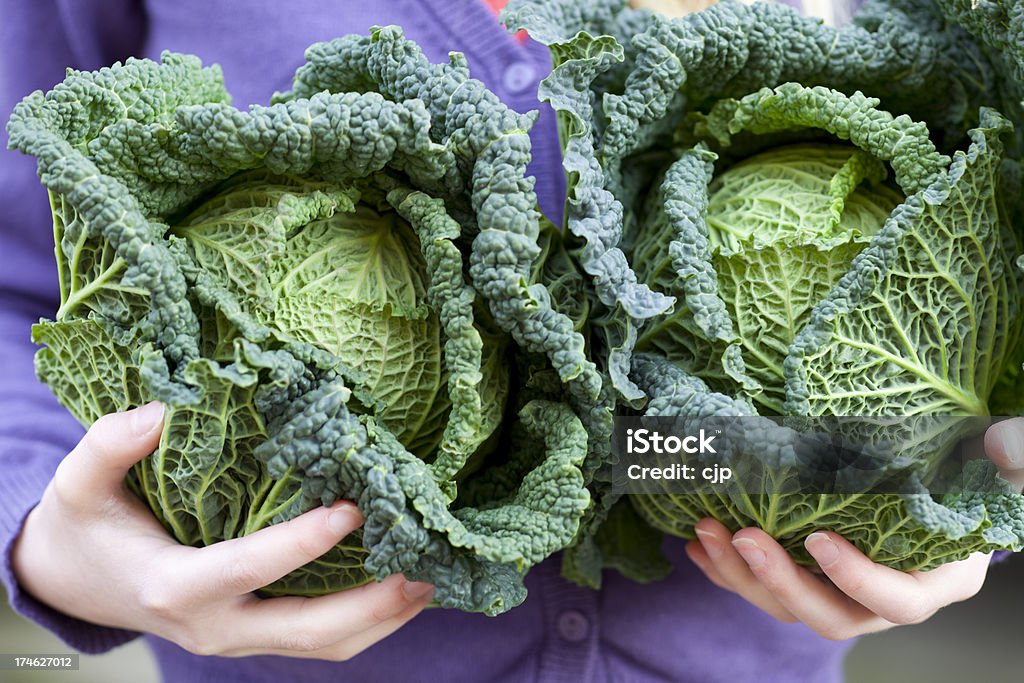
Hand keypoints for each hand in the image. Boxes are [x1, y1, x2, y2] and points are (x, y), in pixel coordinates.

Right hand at [12, 403, 433, 659]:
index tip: (352, 509)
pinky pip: (317, 641)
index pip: (249, 569)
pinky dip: (365, 622)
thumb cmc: (84, 529)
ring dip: (381, 618)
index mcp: (176, 586)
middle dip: (371, 605)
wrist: (75, 584)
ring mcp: (238, 638)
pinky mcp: (254, 635)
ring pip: (322, 646)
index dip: (301, 545)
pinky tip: (401, 589)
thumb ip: (108, 445)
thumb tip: (159, 411)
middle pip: (305, 630)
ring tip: (432, 580)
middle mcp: (214, 626)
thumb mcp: (78, 485)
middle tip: (423, 568)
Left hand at [684, 417, 1023, 639]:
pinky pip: (762, 586)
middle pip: (829, 614)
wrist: (938, 486)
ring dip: (740, 574)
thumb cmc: (970, 478)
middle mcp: (881, 598)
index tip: (818, 539)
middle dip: (780, 581)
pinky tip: (698, 545)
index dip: (858, 578)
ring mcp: (839, 591)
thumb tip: (1006, 445)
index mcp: (932, 580)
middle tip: (742, 535)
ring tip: (706, 532)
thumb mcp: (1002, 467)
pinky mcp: (807, 576)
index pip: (897, 600)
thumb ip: (1012, 459)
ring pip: (785, 604)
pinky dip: (727, 569)